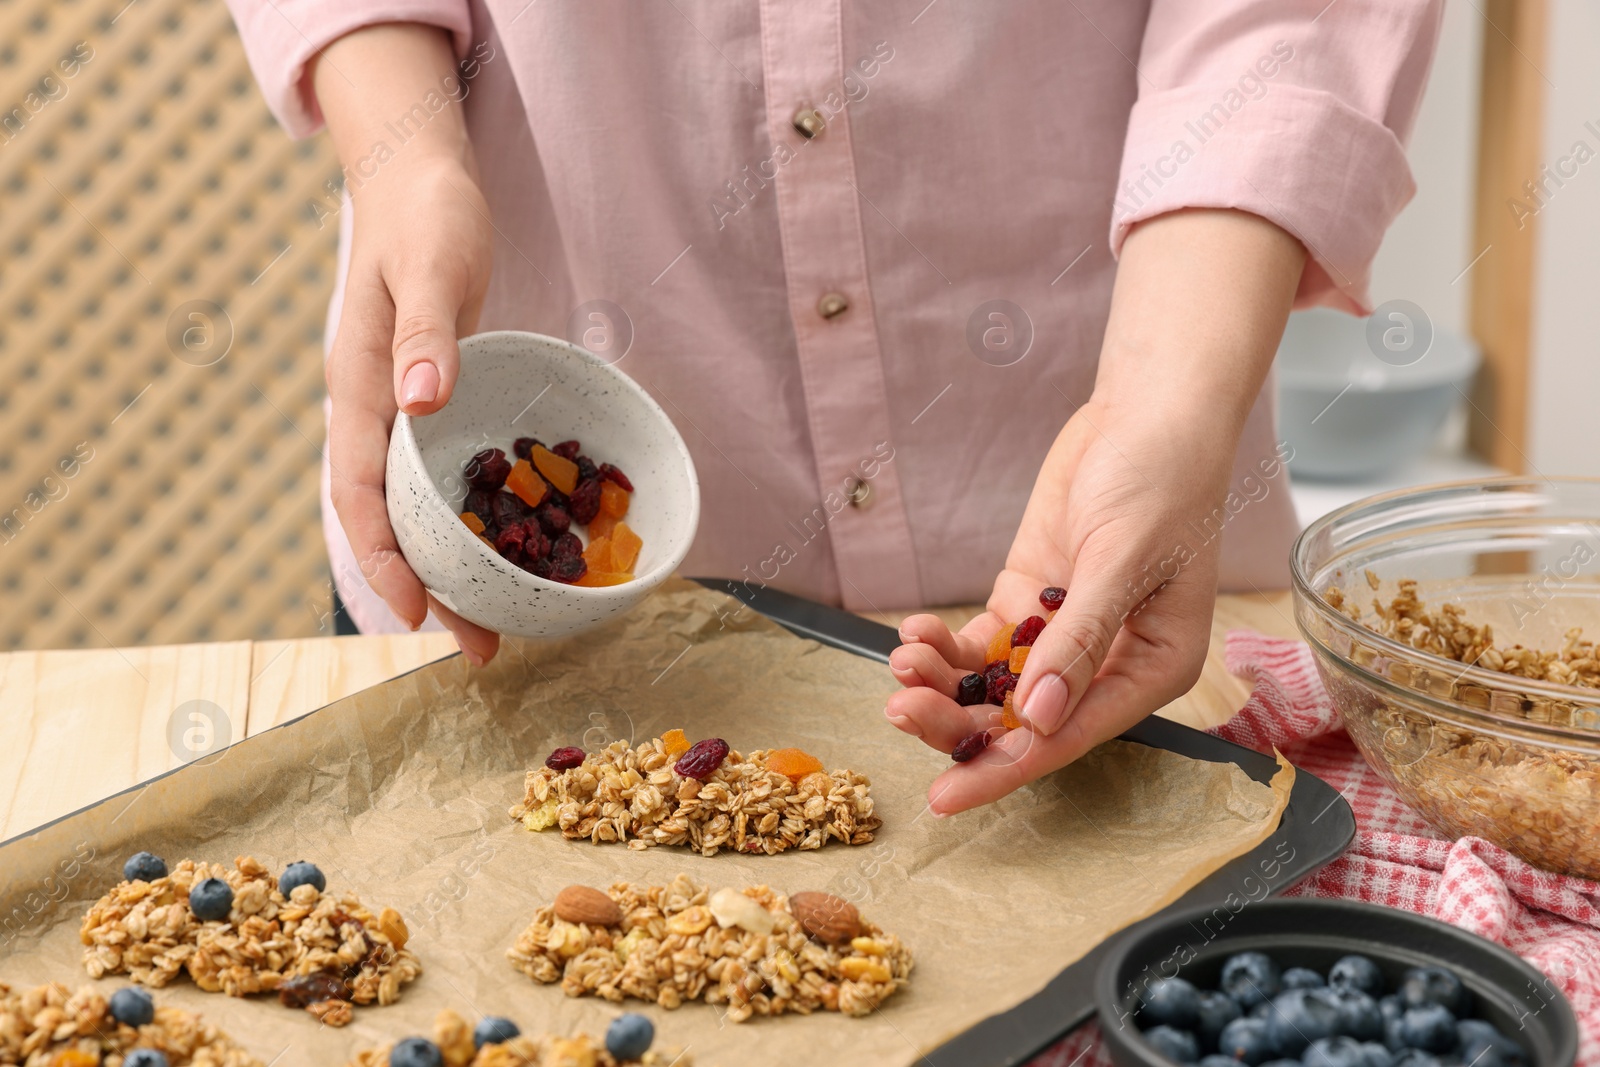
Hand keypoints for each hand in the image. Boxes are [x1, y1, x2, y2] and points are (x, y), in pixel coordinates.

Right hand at [313, 26, 498, 662]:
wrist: (417, 176)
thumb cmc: (426, 214)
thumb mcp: (431, 265)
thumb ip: (424, 332)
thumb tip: (417, 402)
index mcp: (358, 386)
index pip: (361, 491)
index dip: (384, 557)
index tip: (417, 614)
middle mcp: (373, 409)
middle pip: (387, 519)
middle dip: (424, 588)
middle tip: (478, 650)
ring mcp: (400, 410)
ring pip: (412, 506)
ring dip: (446, 566)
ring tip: (494, 623)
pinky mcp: (431, 402)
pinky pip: (440, 478)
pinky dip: (463, 521)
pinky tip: (501, 549)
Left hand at [883, 208, 1306, 814]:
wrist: (1145, 411)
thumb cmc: (1160, 480)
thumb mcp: (1119, 560)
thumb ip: (1079, 640)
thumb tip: (1038, 718)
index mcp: (1152, 668)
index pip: (1069, 737)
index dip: (1005, 768)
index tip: (946, 798)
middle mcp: (1108, 664)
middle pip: (1022, 720)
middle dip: (958, 721)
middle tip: (900, 707)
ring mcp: (1062, 636)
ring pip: (994, 687)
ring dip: (943, 682)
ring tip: (903, 656)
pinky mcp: (1030, 603)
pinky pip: (981, 646)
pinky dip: (945, 645)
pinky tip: (914, 632)